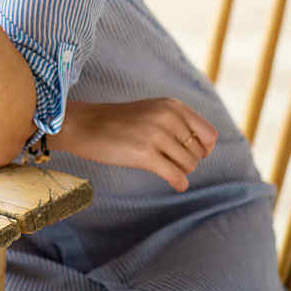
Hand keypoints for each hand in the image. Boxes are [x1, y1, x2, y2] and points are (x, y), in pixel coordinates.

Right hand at [53, 99, 218, 191]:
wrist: (82, 124)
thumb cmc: (116, 121)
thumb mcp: (151, 111)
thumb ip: (177, 122)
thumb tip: (206, 149)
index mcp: (171, 106)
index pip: (208, 134)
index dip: (203, 148)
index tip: (189, 154)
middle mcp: (167, 117)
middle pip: (199, 153)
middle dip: (186, 161)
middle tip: (167, 160)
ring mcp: (156, 134)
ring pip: (189, 165)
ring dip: (178, 171)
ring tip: (161, 166)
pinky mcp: (145, 154)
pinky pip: (176, 176)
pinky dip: (178, 183)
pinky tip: (174, 184)